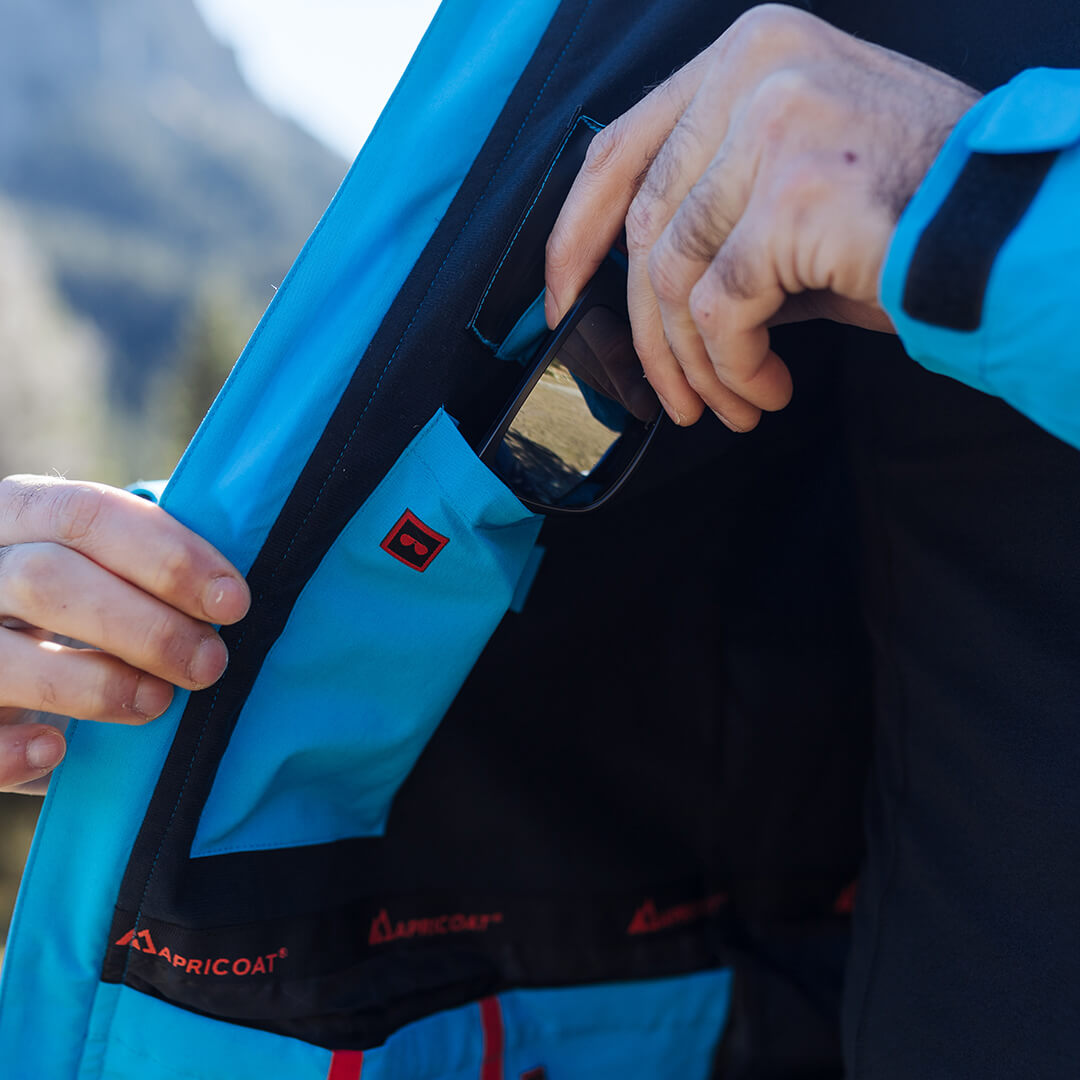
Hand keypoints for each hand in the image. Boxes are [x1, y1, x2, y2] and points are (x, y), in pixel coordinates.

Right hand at [0, 476, 249, 793]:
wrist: (13, 653)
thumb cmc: (87, 599)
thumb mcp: (110, 564)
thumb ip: (154, 561)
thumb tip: (233, 589)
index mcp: (20, 512)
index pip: (89, 515)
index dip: (169, 557)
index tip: (235, 602)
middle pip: (48, 580)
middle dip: (146, 627)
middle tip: (211, 663)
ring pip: (6, 657)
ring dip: (95, 683)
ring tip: (158, 703)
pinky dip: (9, 747)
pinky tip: (58, 750)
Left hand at [545, 4, 979, 430]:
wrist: (1008, 227)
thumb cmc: (908, 215)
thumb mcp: (794, 186)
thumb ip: (713, 211)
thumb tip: (640, 291)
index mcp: (746, 57)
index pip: (620, 148)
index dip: (575, 236)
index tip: (560, 300)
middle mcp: (754, 72)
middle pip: (647, 227)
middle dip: (647, 332)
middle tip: (668, 394)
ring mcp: (774, 124)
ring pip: (675, 276)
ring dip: (694, 362)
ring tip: (729, 402)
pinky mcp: (794, 193)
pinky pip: (722, 309)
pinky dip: (733, 365)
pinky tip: (766, 387)